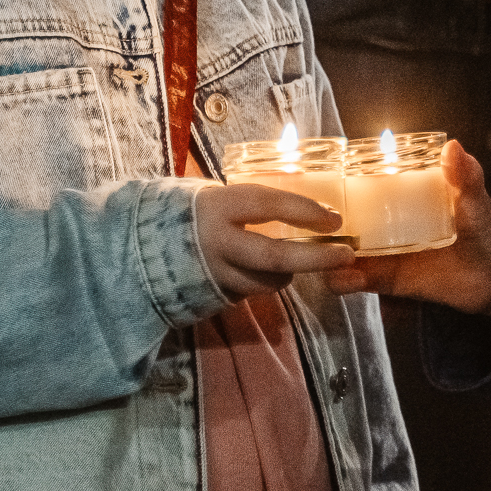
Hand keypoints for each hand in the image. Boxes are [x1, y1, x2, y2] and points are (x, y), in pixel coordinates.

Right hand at [192, 183, 355, 300]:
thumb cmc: (190, 211)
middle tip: (346, 255)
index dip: (304, 210)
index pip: (268, 205)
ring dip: (290, 272)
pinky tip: (270, 271)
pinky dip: (268, 282)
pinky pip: (252, 292)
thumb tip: (302, 203)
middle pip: (275, 256)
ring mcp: (215, 274)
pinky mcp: (215, 295)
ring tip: (301, 259)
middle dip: (315, 257)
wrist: (144, 247)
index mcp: (219, 206)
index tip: (334, 218)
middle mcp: (218, 242)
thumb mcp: (216, 195)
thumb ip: (251, 202)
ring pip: (268, 281)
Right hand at [325, 139, 490, 318]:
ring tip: (325, 254)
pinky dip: (344, 280)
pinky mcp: (388, 279)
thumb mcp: (476, 201)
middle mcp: (385, 220)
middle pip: (342, 217)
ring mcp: (383, 250)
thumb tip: (453, 147)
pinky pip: (358, 280)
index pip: (362, 182)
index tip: (313, 177)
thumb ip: (465, 178)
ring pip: (341, 250)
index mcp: (402, 194)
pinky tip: (343, 277)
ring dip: (326, 252)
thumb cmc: (489, 229)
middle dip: (319, 219)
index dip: (335, 180)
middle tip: (310, 220)